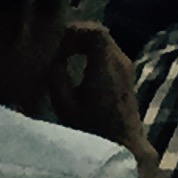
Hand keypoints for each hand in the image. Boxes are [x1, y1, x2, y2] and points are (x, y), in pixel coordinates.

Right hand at [46, 24, 145, 145]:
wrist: (123, 146)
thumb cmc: (92, 130)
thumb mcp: (65, 105)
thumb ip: (56, 76)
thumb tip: (50, 56)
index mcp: (107, 67)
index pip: (96, 32)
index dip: (74, 30)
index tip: (55, 40)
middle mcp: (121, 62)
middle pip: (100, 33)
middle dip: (75, 35)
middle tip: (53, 46)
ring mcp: (126, 68)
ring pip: (104, 42)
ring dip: (82, 44)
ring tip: (60, 54)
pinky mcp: (125, 75)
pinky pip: (107, 53)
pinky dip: (90, 52)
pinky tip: (73, 64)